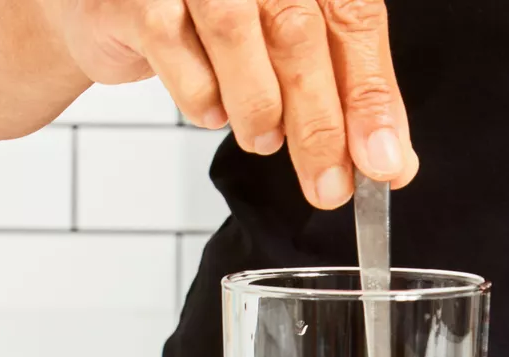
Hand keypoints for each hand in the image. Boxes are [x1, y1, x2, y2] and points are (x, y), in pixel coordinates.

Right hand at [42, 0, 418, 208]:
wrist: (118, 8)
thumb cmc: (212, 26)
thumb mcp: (291, 56)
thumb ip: (344, 96)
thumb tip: (390, 161)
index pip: (354, 20)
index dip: (371, 97)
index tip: (384, 163)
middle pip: (298, 34)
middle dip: (320, 124)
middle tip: (330, 186)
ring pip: (237, 35)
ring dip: (258, 109)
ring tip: (264, 139)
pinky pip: (174, 48)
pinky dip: (199, 97)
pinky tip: (211, 111)